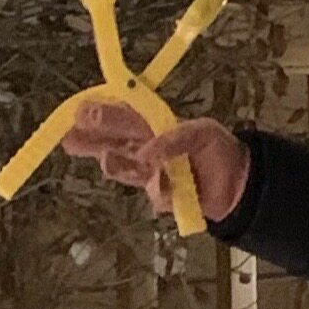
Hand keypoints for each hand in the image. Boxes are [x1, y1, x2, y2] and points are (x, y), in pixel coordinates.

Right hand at [61, 102, 249, 222]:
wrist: (238, 183)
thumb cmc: (218, 149)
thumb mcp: (203, 133)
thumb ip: (176, 138)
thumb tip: (147, 151)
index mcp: (153, 125)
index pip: (121, 116)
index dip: (99, 114)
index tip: (76, 112)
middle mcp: (144, 148)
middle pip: (110, 142)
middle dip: (91, 139)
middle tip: (70, 136)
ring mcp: (149, 173)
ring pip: (122, 168)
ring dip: (115, 163)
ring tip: (106, 158)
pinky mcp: (160, 196)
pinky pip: (153, 192)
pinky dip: (160, 188)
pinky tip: (165, 185)